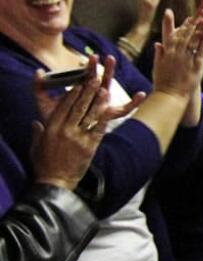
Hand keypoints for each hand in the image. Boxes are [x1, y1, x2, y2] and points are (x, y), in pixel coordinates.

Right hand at [29, 56, 136, 188]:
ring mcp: (78, 138)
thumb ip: (37, 132)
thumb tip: (36, 123)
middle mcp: (64, 130)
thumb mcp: (36, 146)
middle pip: (77, 107)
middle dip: (86, 91)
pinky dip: (103, 117)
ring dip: (97, 100)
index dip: (71, 94)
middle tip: (94, 78)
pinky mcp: (89, 146)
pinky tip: (109, 107)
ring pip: (89, 115)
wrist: (55, 183)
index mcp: (51, 128)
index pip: (63, 106)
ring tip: (104, 88)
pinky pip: (98, 128)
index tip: (78, 83)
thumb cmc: (44, 164)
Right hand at [150, 0, 202, 96]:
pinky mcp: (195, 68)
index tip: (188, 18)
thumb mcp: (157, 66)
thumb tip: (158, 44)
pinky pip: (201, 53)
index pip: (175, 36)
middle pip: (185, 36)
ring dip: (200, 31)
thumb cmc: (162, 82)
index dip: (182, 26)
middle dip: (193, 25)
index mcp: (167, 53)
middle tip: (199, 15)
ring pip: (194, 43)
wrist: (169, 96)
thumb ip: (159, 54)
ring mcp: (187, 61)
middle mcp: (177, 55)